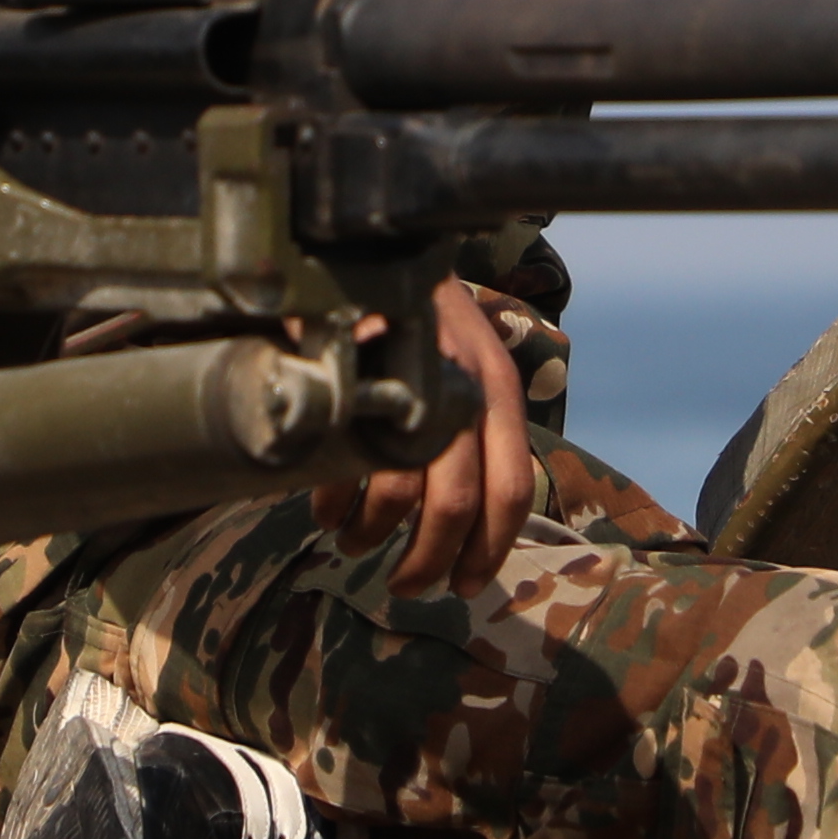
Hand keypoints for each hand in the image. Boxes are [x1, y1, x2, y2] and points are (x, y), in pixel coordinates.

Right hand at [310, 276, 538, 595]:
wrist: (381, 252)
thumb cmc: (427, 332)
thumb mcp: (469, 376)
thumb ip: (477, 438)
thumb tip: (474, 527)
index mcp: (498, 394)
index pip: (511, 491)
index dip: (489, 550)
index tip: (464, 587)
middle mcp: (461, 390)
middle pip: (454, 505)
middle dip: (428, 560)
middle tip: (406, 584)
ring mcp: (408, 385)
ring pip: (398, 492)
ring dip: (373, 536)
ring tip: (356, 545)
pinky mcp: (356, 381)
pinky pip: (345, 467)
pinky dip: (333, 505)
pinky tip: (327, 513)